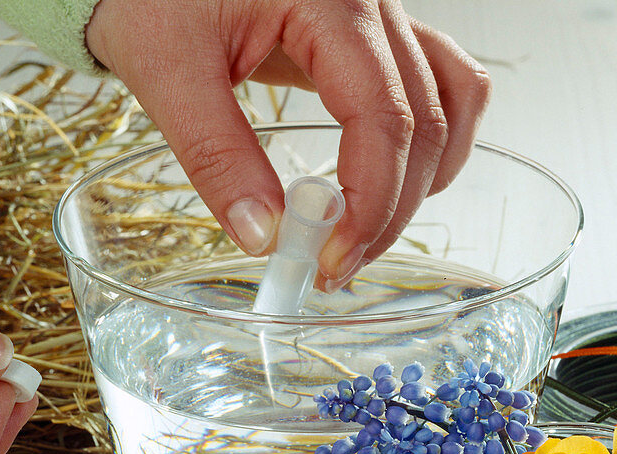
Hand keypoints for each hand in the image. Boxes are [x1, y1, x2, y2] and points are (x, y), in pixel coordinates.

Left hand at [86, 0, 490, 290]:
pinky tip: (397, 183)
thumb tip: (266, 238)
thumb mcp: (166, 68)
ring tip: (366, 232)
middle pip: (424, 123)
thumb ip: (217, 154)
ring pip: (449, 107)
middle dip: (390, 211)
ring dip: (423, 182)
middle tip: (338, 265)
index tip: (332, 259)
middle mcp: (373, 3)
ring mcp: (385, 17)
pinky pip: (444, 86)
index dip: (370, 202)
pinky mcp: (378, 37)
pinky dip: (434, 143)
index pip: (383, 116)